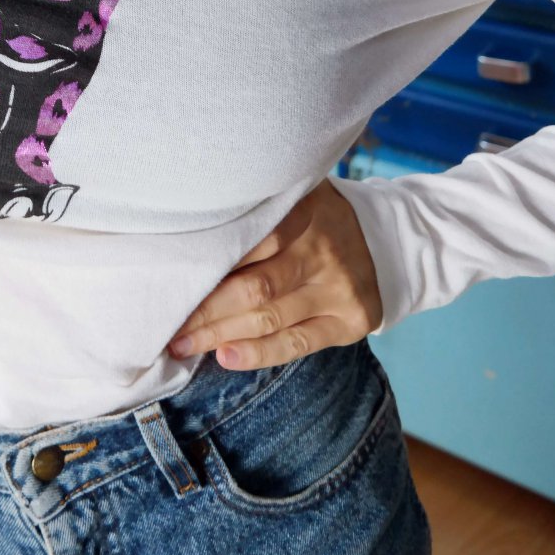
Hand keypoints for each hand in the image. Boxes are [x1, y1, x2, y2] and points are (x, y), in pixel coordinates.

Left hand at [166, 177, 382, 369]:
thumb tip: (188, 236)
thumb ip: (255, 211)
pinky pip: (299, 343)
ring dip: (221, 335)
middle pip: (254, 287)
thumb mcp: (295, 197)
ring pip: (271, 317)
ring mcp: (338, 288)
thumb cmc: (316, 219)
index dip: (206, 264)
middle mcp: (322, 251)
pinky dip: (261, 353)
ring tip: (184, 345)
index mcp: (304, 212)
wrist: (386, 240)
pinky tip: (227, 357)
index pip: (248, 241)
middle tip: (168, 324)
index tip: (170, 279)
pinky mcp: (350, 320)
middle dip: (205, 310)